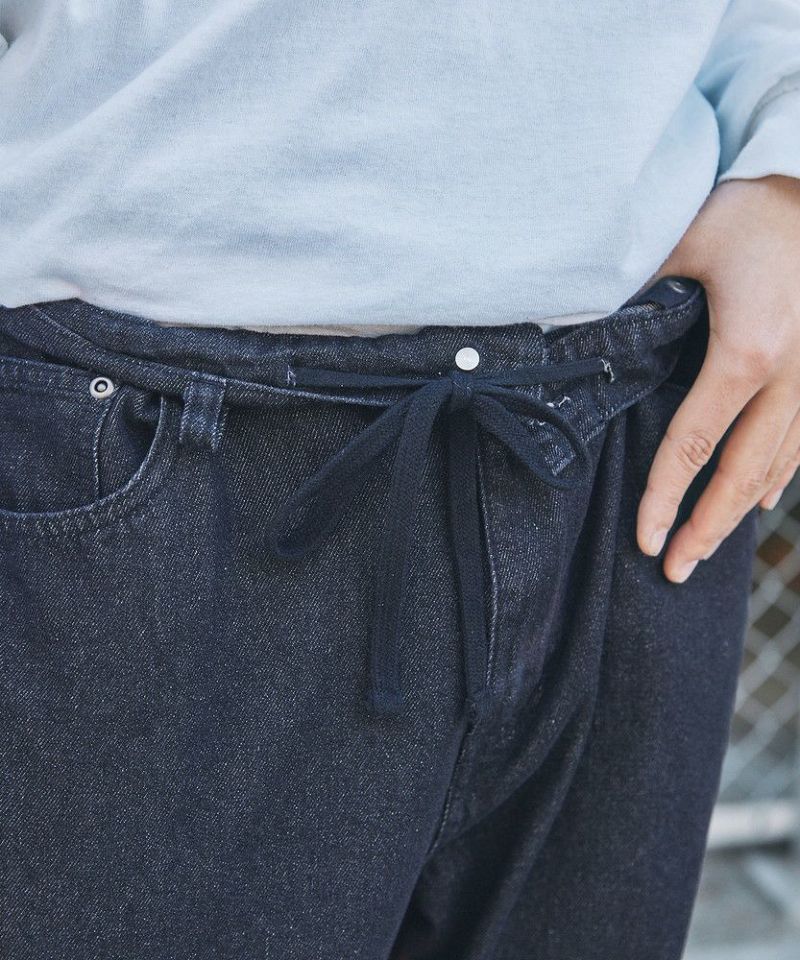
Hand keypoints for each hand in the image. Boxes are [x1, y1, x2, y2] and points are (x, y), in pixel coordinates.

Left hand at [636, 174, 799, 582]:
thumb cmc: (743, 212)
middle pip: (743, 473)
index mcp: (746, 352)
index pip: (693, 445)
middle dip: (706, 527)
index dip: (665, 499)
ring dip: (739, 511)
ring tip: (706, 548)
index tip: (646, 539)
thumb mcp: (677, 250)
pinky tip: (757, 499)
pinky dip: (778, 475)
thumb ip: (631, 303)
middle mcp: (792, 375)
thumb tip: (574, 343)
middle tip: (675, 570)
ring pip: (780, 464)